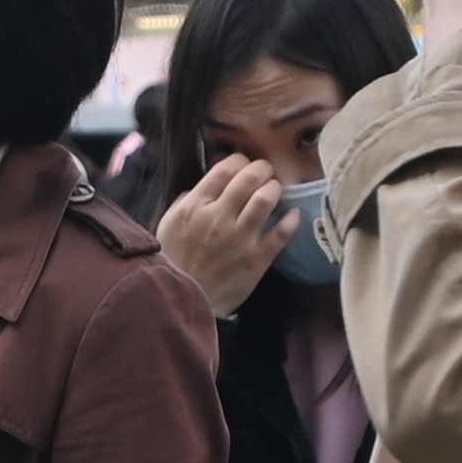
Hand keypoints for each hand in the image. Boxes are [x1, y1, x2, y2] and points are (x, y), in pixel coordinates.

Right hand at [155, 151, 288, 315]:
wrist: (182, 302)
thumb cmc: (173, 263)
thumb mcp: (169, 225)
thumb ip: (187, 202)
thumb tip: (204, 188)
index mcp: (195, 207)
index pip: (225, 169)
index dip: (239, 161)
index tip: (243, 165)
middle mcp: (219, 217)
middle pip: (249, 178)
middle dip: (262, 169)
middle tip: (265, 173)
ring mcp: (240, 238)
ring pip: (266, 199)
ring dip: (274, 189)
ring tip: (274, 190)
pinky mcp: (257, 259)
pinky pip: (282, 233)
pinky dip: (291, 220)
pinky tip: (292, 215)